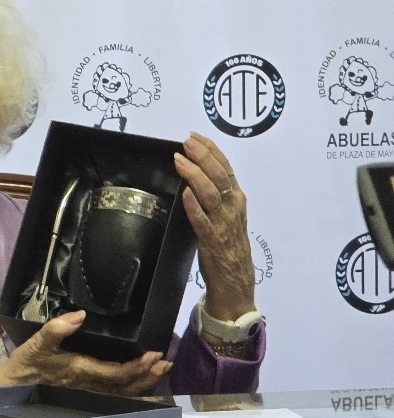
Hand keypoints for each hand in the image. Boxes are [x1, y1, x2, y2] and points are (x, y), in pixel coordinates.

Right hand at [2, 311, 171, 395]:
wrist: (12, 389)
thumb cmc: (26, 365)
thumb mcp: (36, 343)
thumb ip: (56, 328)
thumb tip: (79, 315)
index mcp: (82, 371)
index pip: (118, 373)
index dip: (138, 366)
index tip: (154, 354)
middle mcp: (90, 385)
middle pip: (127, 386)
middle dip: (148, 375)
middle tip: (165, 362)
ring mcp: (89, 391)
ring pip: (124, 392)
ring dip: (145, 383)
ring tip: (160, 371)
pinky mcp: (86, 392)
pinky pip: (116, 395)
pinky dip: (132, 391)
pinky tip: (142, 386)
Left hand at [174, 132, 255, 320]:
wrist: (235, 280)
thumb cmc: (226, 245)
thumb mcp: (225, 214)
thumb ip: (215, 194)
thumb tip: (194, 172)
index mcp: (237, 199)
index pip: (225, 168)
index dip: (210, 150)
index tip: (194, 136)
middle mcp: (233, 208)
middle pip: (219, 176)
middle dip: (202, 156)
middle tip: (186, 142)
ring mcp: (223, 224)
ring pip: (211, 194)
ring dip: (195, 175)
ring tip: (180, 161)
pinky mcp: (212, 241)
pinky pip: (203, 222)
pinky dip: (194, 207)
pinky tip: (185, 194)